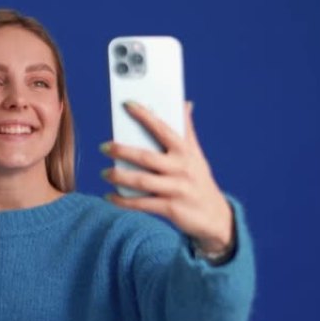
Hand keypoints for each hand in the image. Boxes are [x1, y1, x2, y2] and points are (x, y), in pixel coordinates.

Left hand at [100, 101, 232, 251]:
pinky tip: (110, 196)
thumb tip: (185, 103)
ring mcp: (177, 189)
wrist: (215, 217)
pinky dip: (123, 200)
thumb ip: (187, 130)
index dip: (145, 116)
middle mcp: (182, 168)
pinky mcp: (171, 208)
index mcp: (186, 151)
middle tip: (104, 147)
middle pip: (146, 157)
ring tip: (104, 173)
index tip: (127, 105)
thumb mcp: (196, 155)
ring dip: (119, 176)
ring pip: (142, 181)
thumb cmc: (199, 180)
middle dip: (122, 151)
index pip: (163, 129)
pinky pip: (142, 203)